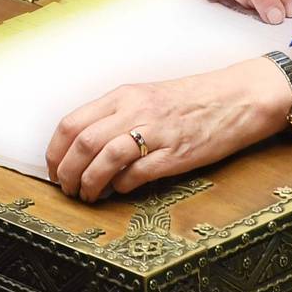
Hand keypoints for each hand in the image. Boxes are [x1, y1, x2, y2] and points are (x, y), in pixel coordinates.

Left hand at [45, 56, 291, 202]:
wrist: (236, 97)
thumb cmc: (190, 100)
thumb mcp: (147, 97)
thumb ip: (116, 116)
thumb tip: (83, 147)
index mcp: (124, 95)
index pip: (72, 123)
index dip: (55, 152)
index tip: (54, 170)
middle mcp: (135, 110)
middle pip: (82, 143)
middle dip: (66, 173)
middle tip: (67, 189)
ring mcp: (156, 132)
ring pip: (104, 158)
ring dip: (88, 183)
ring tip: (88, 196)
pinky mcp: (175, 154)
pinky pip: (136, 173)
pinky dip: (121, 185)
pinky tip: (120, 189)